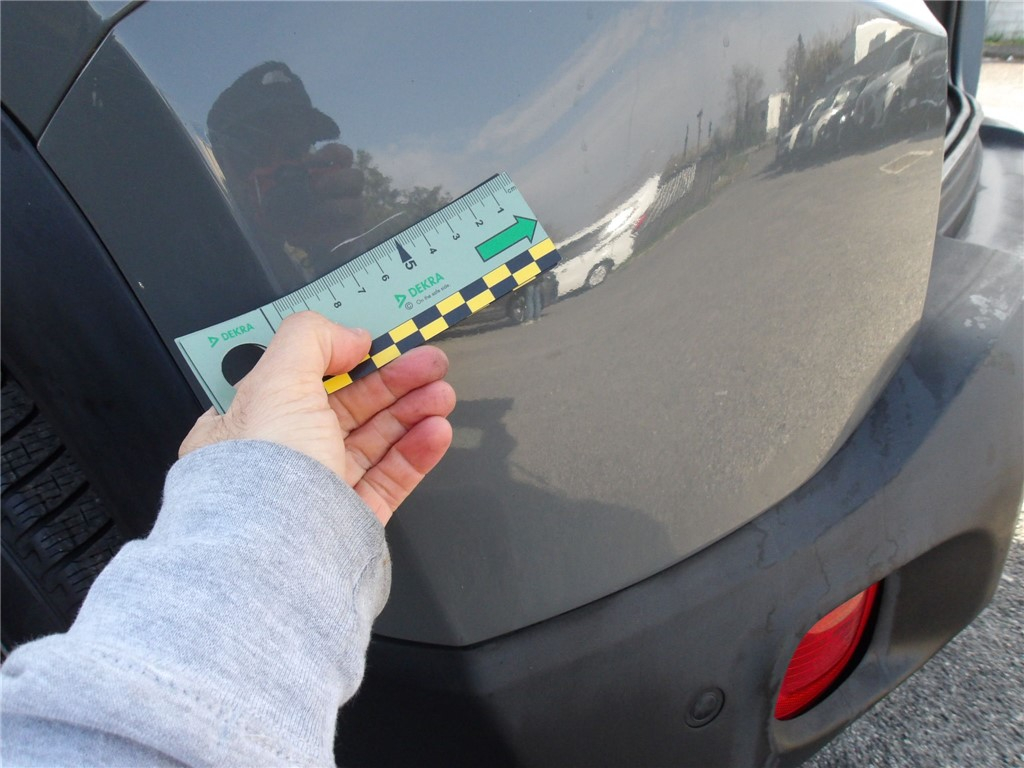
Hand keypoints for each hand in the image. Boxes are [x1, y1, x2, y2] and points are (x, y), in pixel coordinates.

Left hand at [179, 312, 454, 524]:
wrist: (277, 556)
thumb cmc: (261, 474)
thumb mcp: (276, 380)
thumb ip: (311, 340)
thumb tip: (348, 335)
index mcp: (247, 426)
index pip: (300, 380)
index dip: (343, 359)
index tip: (381, 344)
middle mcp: (281, 461)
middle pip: (346, 409)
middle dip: (393, 382)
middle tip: (431, 364)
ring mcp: (317, 493)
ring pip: (373, 444)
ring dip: (411, 413)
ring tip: (442, 394)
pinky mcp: (350, 522)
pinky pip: (389, 480)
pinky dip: (416, 453)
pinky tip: (436, 432)